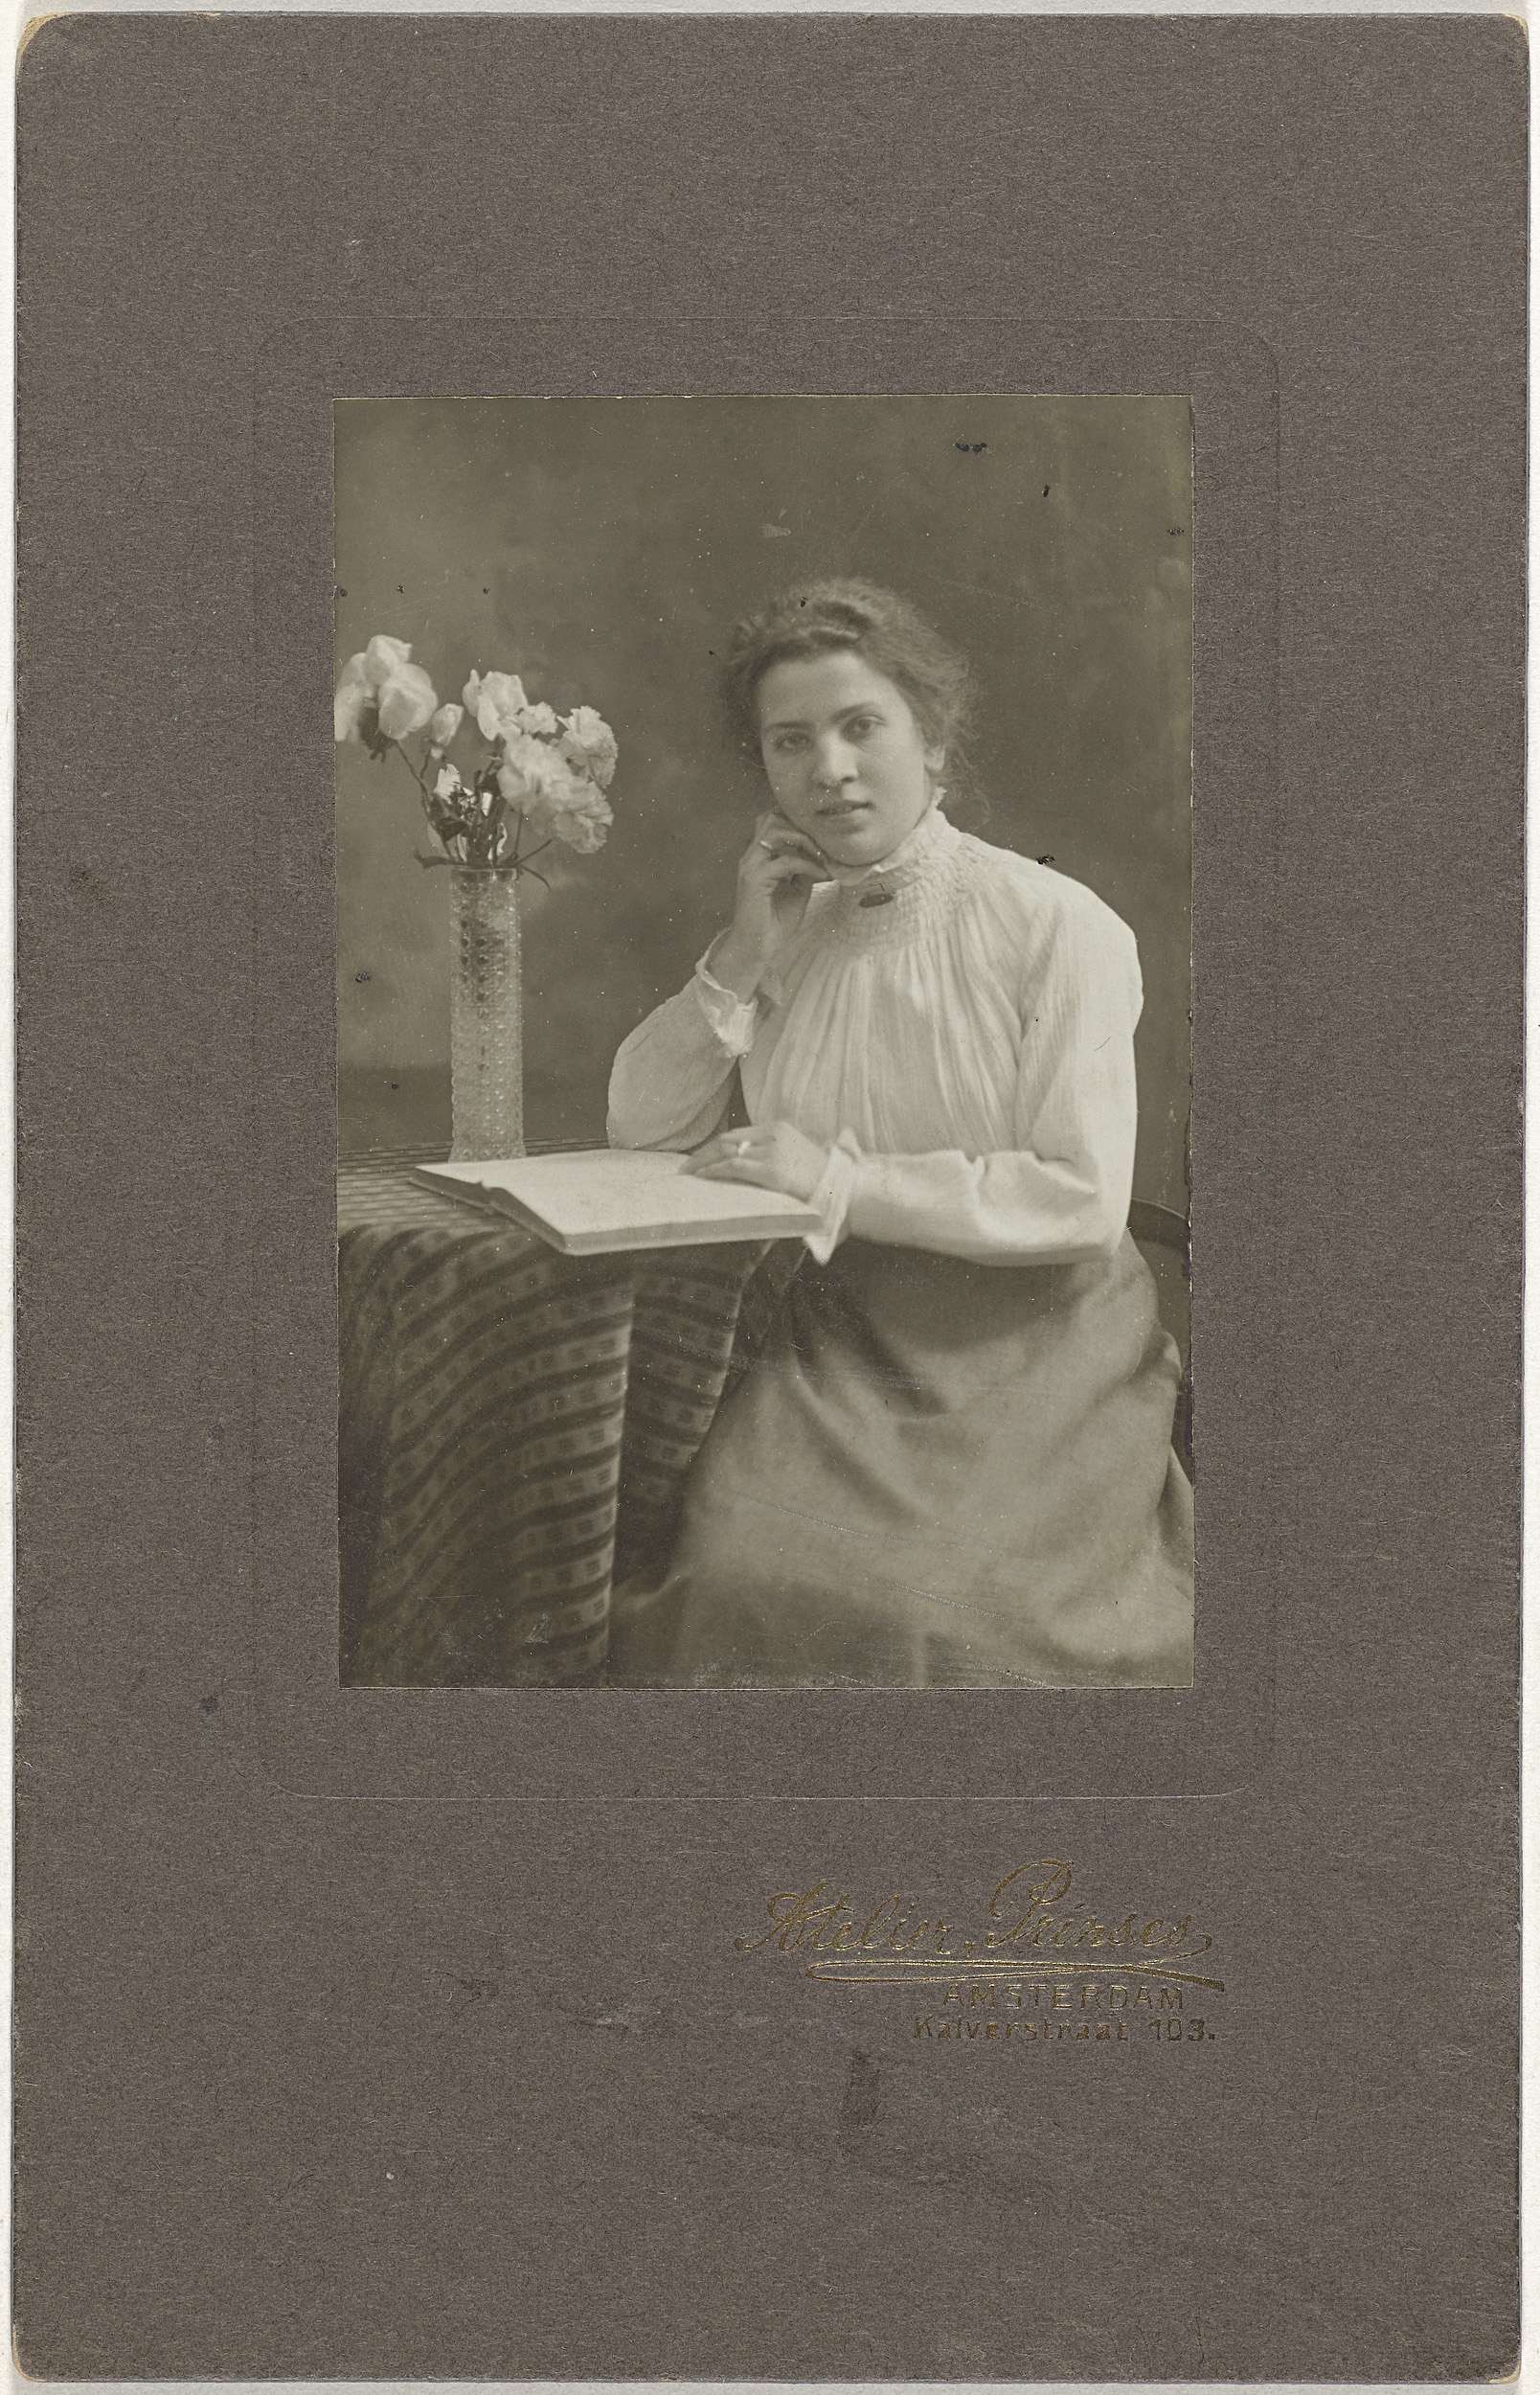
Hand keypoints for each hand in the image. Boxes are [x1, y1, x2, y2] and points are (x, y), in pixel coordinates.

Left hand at [686, 1119, 830, 1202]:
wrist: (844, 1188)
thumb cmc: (821, 1178)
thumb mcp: (796, 1154)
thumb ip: (773, 1151)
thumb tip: (744, 1160)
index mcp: (779, 1127)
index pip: (738, 1133)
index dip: (716, 1145)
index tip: (702, 1157)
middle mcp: (773, 1134)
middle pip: (728, 1140)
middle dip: (704, 1153)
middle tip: (687, 1167)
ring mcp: (772, 1151)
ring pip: (727, 1152)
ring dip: (703, 1163)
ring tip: (689, 1173)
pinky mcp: (771, 1170)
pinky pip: (734, 1167)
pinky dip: (715, 1171)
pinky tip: (704, 1177)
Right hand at [708, 812, 828, 997]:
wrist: (757, 948)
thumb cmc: (774, 921)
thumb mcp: (797, 889)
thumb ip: (806, 869)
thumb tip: (825, 855)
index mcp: (759, 856)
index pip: (773, 821)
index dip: (797, 823)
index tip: (823, 838)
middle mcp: (752, 856)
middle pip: (772, 818)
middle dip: (801, 826)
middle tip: (824, 844)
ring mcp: (751, 866)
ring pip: (776, 831)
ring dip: (804, 840)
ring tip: (823, 856)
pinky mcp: (755, 880)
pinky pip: (785, 861)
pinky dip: (808, 866)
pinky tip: (821, 876)